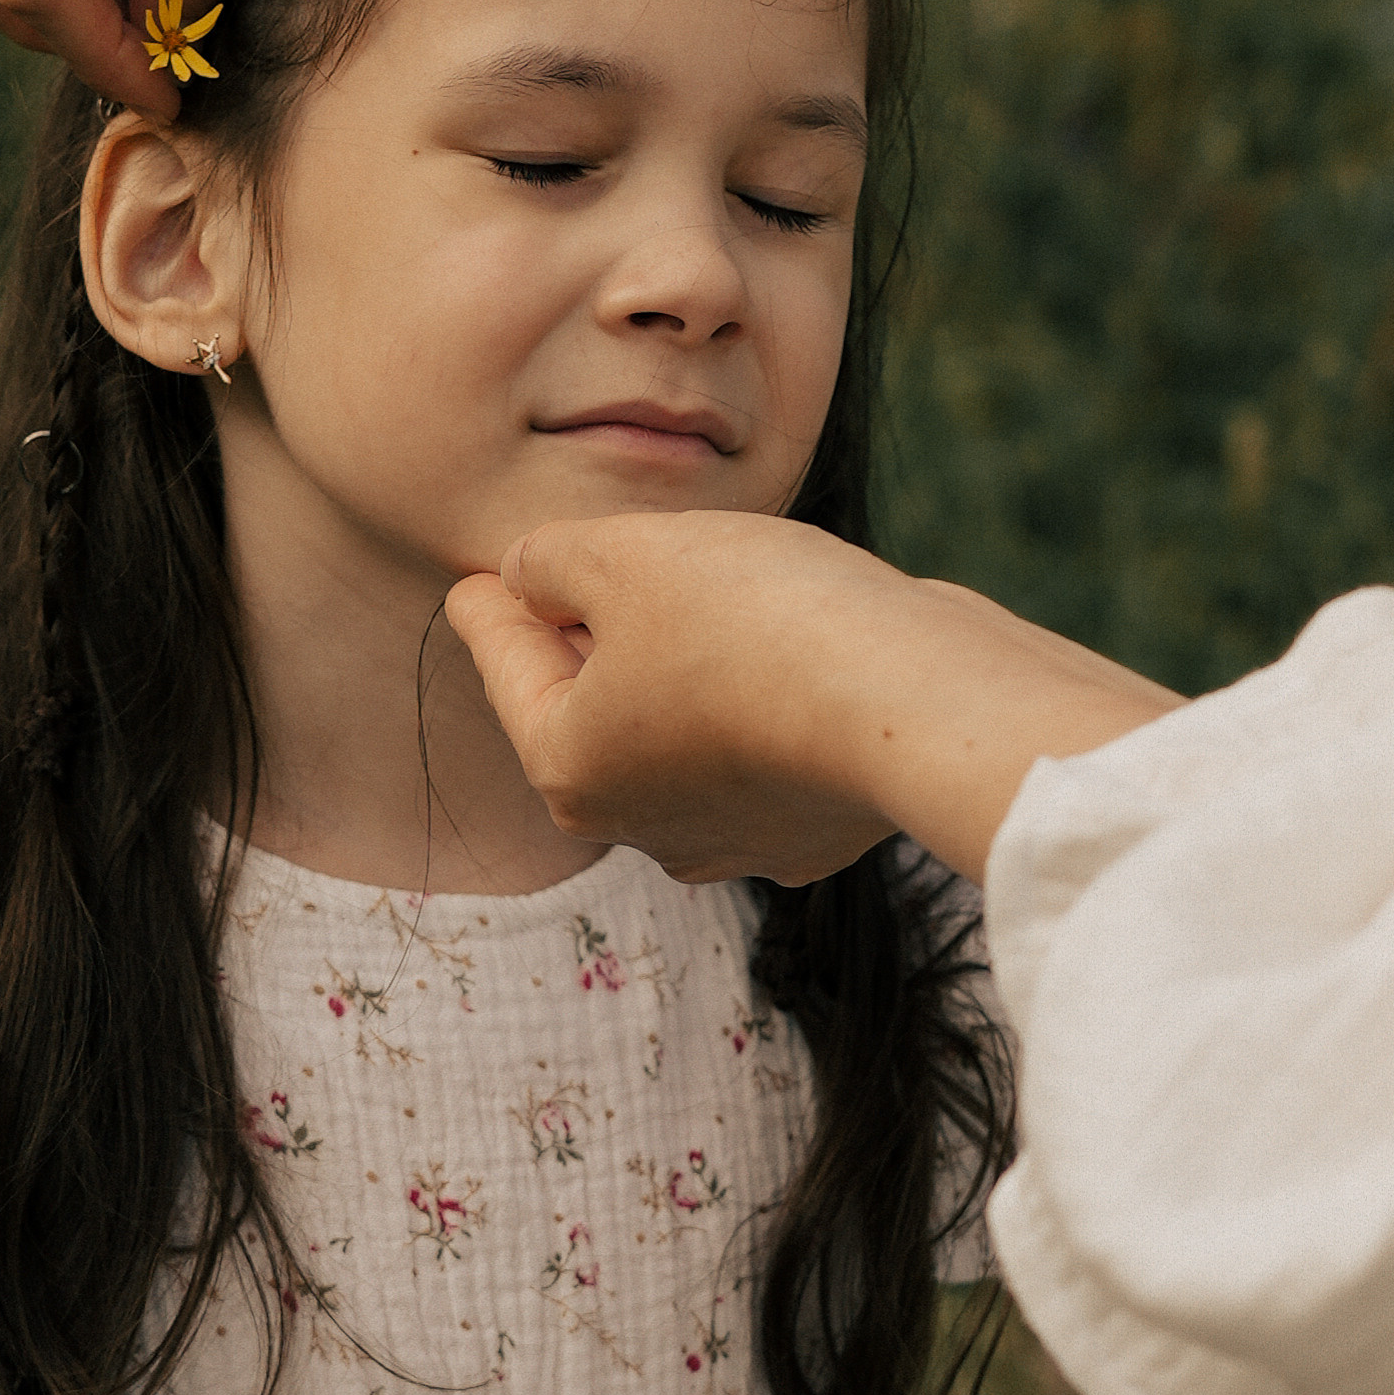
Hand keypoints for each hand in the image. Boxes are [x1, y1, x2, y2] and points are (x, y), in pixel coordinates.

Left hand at [446, 511, 1178, 885]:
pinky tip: (784, 655)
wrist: (916, 697)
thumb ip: (551, 559)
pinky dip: (759, 704)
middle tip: (589, 574)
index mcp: (567, 767)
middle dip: (588, 639)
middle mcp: (640, 827)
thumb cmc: (752, 619)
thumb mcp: (624, 554)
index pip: (504, 663)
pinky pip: (762, 753)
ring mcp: (734, 840)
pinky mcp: (816, 829)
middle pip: (589, 707)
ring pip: (677, 734)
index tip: (477, 575)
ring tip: (703, 601)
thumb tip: (532, 576)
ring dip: (678, 670)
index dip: (490, 600)